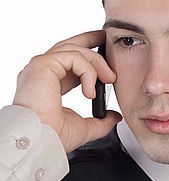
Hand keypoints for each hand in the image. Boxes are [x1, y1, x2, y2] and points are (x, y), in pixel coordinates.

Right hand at [13, 30, 121, 152]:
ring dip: (97, 62)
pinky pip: (73, 57)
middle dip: (90, 40)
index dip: (88, 58)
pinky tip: (90, 91)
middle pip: (69, 46)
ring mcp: (42, 67)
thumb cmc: (53, 136)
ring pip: (75, 50)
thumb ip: (102, 121)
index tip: (105, 58)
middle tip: (107, 40)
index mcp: (51, 84)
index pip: (70, 62)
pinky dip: (88, 71)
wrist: (41, 141)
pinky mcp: (43, 65)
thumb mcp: (86, 128)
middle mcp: (44, 72)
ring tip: (109, 79)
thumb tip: (115, 116)